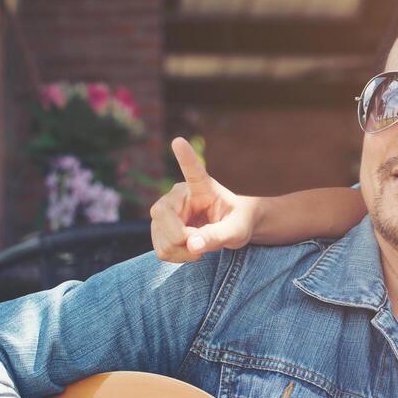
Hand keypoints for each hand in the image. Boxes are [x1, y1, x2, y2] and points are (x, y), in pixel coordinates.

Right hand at [149, 137, 256, 261]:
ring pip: (162, 240)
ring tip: (201, 246)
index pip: (192, 169)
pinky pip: (161, 251)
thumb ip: (217, 236)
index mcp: (201, 186)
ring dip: (182, 252)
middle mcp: (177, 195)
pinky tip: (190, 250)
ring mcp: (165, 212)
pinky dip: (177, 257)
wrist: (229, 227)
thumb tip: (192, 246)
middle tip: (202, 245)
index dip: (185, 157)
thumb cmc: (237, 222)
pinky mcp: (160, 229)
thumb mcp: (236, 230)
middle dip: (180, 238)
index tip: (179, 140)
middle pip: (162, 216)